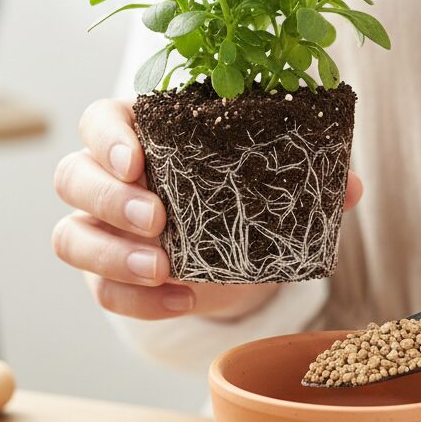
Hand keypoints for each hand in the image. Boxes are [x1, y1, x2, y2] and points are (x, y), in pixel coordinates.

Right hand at [53, 98, 363, 320]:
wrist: (231, 255)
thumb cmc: (238, 198)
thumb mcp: (267, 181)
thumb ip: (303, 176)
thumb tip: (349, 185)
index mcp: (139, 135)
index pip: (99, 120)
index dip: (107, 138)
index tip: (137, 160)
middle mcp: (105, 179)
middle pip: (72, 176)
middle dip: (110, 198)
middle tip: (158, 219)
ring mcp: (99, 230)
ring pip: (70, 237)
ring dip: (112, 253)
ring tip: (162, 266)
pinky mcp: (106, 277)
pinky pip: (103, 291)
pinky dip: (139, 301)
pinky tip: (181, 300)